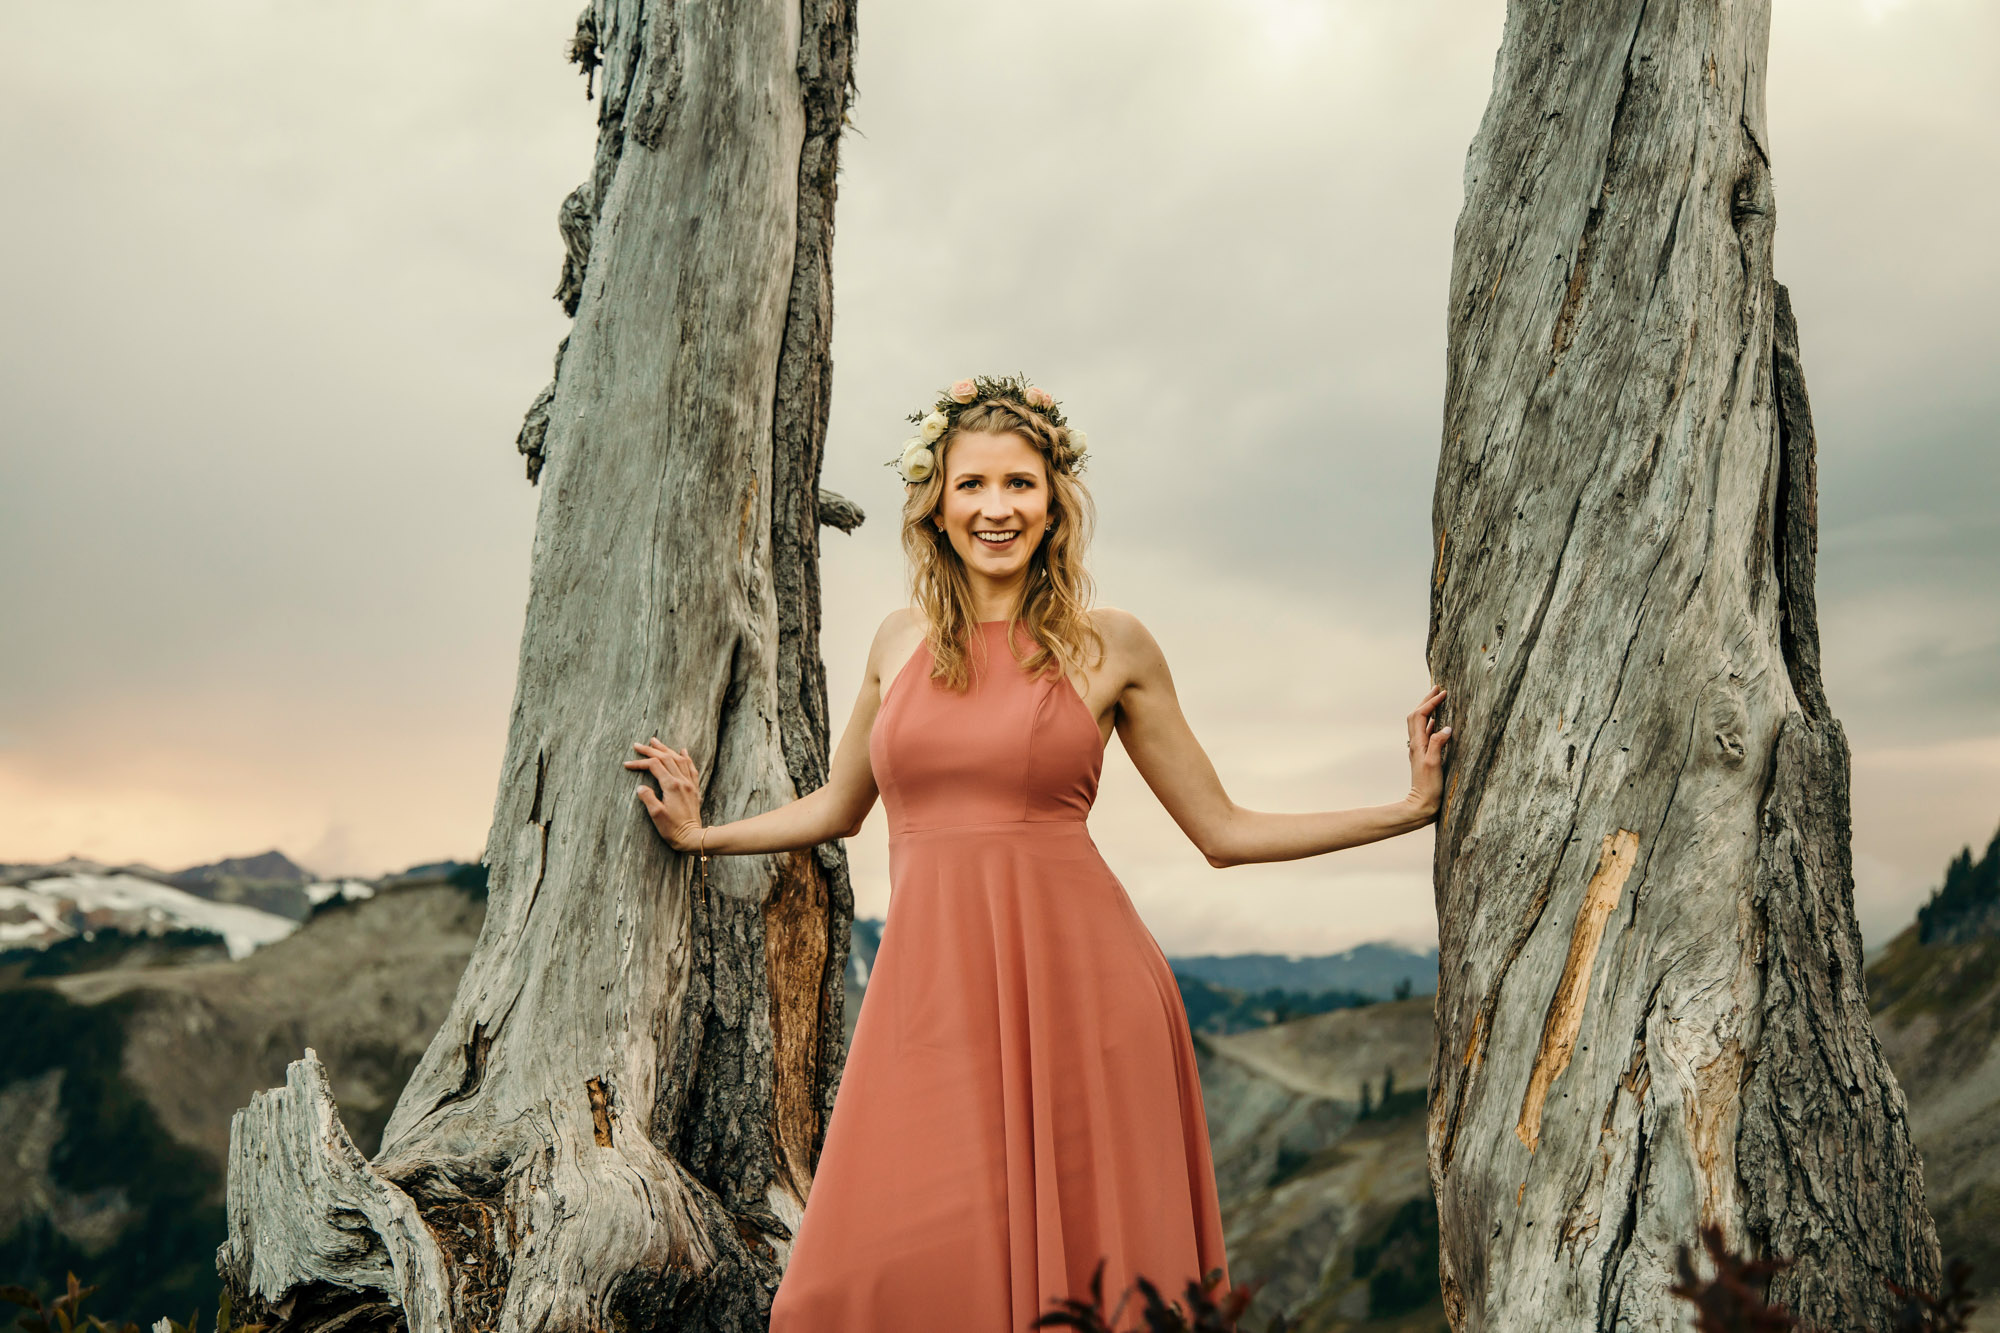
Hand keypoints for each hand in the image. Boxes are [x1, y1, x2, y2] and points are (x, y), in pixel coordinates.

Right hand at [625, 737, 704, 850]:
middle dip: (651, 750)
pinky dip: (686, 758)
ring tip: (656, 742)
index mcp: (671, 786)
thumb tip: (640, 787)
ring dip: (666, 749)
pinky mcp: (694, 789)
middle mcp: (682, 781)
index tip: (627, 764)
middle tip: (638, 745)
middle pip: (666, 758)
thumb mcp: (656, 815)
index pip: (654, 766)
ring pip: (678, 760)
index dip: (640, 763)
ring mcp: (689, 784)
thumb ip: (648, 798)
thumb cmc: (673, 829)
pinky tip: (682, 751)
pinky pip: (691, 768)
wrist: (692, 837)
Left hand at [1404, 686, 1450, 821]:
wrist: (1421, 805)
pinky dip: (1432, 723)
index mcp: (1418, 743)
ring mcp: (1420, 750)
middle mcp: (1416, 744)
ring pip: (1421, 723)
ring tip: (1438, 700)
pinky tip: (1438, 724)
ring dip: (1429, 709)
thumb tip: (1446, 726)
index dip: (1430, 702)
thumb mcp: (1433, 764)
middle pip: (1417, 715)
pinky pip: (1427, 734)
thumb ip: (1438, 744)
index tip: (1443, 692)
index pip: (1420, 715)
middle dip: (1426, 700)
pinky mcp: (1425, 756)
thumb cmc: (1428, 787)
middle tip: (1437, 688)